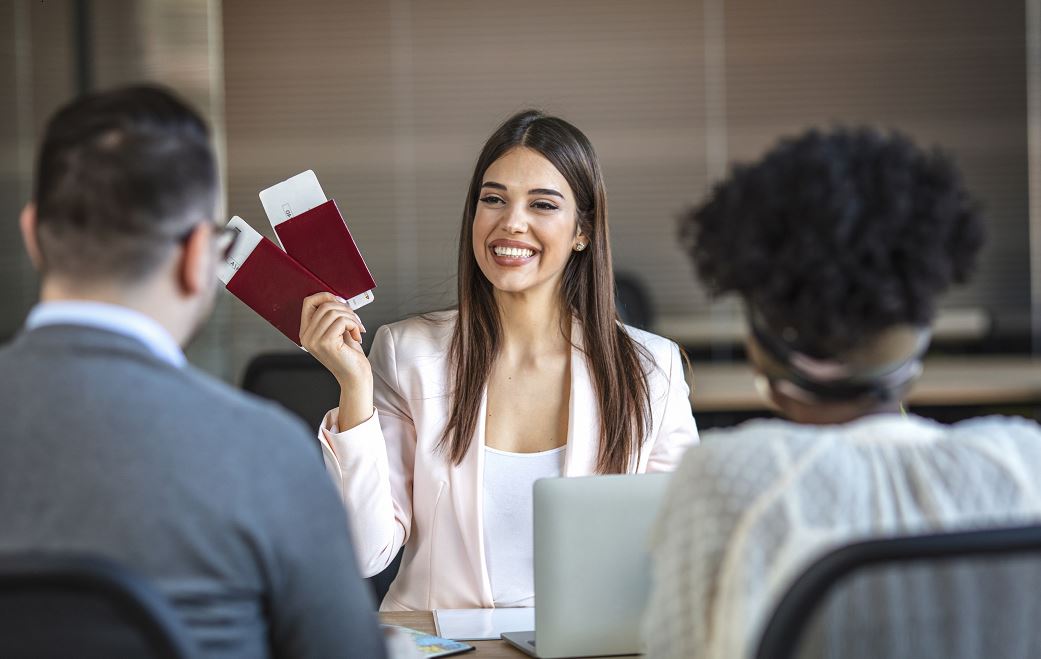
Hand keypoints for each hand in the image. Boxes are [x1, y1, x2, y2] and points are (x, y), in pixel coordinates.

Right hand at [300, 292, 373, 428]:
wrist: (355, 377)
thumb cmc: (349, 354)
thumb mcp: (338, 330)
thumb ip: (333, 315)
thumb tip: (336, 297)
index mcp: (306, 332)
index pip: (308, 302)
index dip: (325, 296)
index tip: (341, 302)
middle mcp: (307, 336)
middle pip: (325, 305)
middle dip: (345, 309)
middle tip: (355, 320)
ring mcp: (314, 340)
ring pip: (334, 312)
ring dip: (351, 317)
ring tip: (357, 328)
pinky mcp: (325, 343)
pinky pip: (341, 321)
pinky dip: (354, 325)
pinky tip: (357, 335)